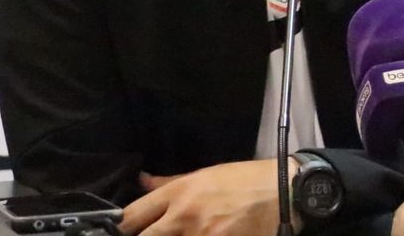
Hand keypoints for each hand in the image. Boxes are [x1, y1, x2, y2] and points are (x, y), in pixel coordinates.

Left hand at [120, 158, 297, 235]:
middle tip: (147, 234)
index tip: (120, 231)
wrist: (283, 194)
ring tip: (175, 234)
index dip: (120, 228)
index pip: (131, 217)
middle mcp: (184, 217)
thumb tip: (142, 181)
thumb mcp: (206, 174)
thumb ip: (169, 183)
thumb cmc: (245, 180)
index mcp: (179, 194)